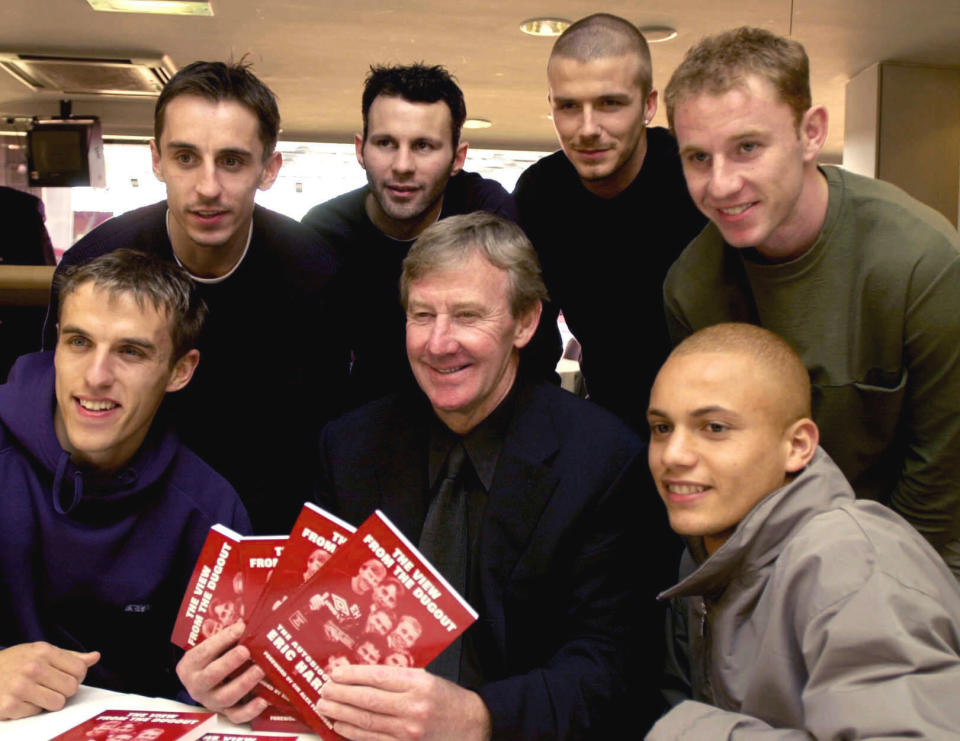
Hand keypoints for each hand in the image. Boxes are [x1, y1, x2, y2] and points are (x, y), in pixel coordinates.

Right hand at [0, 642, 98, 719]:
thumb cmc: (13, 662)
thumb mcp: (39, 652)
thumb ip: (68, 656)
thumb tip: (95, 657)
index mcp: (43, 652)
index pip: (79, 669)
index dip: (76, 676)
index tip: (65, 677)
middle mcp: (32, 667)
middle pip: (71, 687)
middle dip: (63, 690)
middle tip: (49, 687)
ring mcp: (20, 687)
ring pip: (58, 702)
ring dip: (49, 701)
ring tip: (36, 693)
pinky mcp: (10, 705)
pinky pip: (37, 713)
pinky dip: (31, 709)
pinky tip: (21, 700)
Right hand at [175, 620, 268, 723]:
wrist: (204, 683)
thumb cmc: (213, 658)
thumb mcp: (212, 646)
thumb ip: (227, 635)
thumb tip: (250, 620)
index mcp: (191, 665)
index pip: (204, 652)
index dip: (222, 640)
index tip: (240, 628)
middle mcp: (198, 685)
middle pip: (212, 676)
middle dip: (229, 662)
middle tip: (246, 651)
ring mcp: (212, 701)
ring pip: (226, 696)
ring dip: (244, 683)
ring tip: (260, 670)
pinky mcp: (226, 713)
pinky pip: (237, 716)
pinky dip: (251, 710)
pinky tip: (264, 699)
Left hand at [317, 664, 491, 740]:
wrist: (473, 726)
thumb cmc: (448, 700)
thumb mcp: (427, 678)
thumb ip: (398, 677)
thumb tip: (363, 676)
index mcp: (418, 683)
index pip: (377, 677)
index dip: (352, 675)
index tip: (335, 673)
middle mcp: (412, 707)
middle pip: (366, 700)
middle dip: (340, 694)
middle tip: (323, 689)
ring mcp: (408, 731)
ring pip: (365, 721)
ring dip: (340, 713)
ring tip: (325, 706)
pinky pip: (371, 740)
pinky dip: (351, 732)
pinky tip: (340, 725)